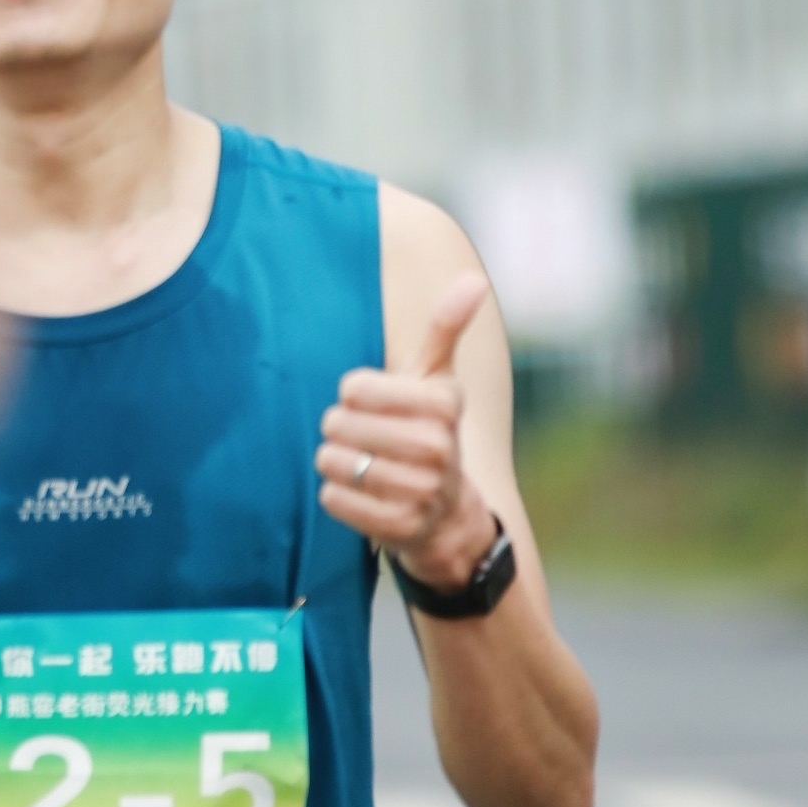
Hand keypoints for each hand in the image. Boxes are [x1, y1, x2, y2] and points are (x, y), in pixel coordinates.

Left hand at [316, 270, 497, 588]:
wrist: (447, 514)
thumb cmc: (429, 431)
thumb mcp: (437, 381)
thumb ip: (446, 329)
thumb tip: (474, 279)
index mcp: (443, 405)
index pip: (356, 387)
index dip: (352, 392)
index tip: (366, 400)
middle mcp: (439, 448)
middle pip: (340, 424)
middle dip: (336, 427)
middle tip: (352, 434)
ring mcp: (421, 491)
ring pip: (335, 462)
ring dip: (332, 460)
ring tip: (353, 462)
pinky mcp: (399, 527)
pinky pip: (335, 500)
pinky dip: (335, 494)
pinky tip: (355, 491)